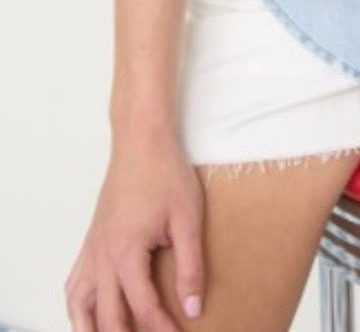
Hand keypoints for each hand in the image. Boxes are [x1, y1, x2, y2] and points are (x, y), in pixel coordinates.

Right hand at [65, 130, 204, 331]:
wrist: (141, 140)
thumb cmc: (165, 173)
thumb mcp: (187, 219)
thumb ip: (191, 266)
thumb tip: (193, 306)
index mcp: (126, 252)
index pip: (142, 307)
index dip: (161, 329)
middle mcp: (102, 255)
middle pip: (105, 316)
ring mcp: (92, 248)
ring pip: (78, 304)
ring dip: (91, 329)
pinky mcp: (91, 240)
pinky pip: (74, 282)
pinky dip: (78, 306)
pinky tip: (89, 314)